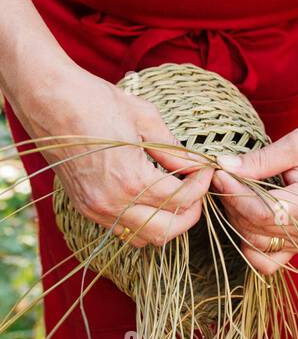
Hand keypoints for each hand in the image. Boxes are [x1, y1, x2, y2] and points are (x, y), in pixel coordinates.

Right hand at [24, 62, 213, 247]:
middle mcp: (111, 203)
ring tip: (177, 192)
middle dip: (190, 212)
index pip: (181, 199)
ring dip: (166, 220)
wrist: (49, 100)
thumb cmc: (96, 101)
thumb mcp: (145, 119)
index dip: (201, 185)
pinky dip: (143, 220)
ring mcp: (95, 209)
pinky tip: (151, 194)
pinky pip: (122, 229)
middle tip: (198, 187)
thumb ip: (174, 149)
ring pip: (143, 238)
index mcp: (130, 179)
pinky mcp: (85, 207)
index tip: (206, 168)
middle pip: (165, 231)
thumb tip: (197, 165)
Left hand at [209, 118, 297, 275]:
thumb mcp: (294, 144)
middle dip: (233, 204)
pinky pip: (268, 259)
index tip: (220, 174)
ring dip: (238, 221)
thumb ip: (260, 160)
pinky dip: (251, 244)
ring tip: (233, 192)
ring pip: (256, 246)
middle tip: (223, 177)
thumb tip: (225, 167)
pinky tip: (246, 216)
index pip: (264, 213)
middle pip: (257, 230)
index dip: (237, 196)